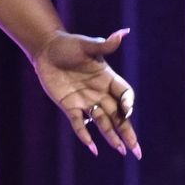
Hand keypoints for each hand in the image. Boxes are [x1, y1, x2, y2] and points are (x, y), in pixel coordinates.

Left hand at [30, 27, 139, 158]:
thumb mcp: (86, 45)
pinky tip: (94, 149)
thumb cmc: (68, 45)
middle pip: (118, 115)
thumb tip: (124, 32)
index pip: (124, 93)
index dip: (127, 102)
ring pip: (103, 123)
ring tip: (122, 151)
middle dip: (128, 132)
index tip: (127, 110)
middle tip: (137, 150)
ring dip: (112, 137)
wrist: (46, 50)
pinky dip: (86, 136)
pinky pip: (80, 124)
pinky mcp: (70, 106)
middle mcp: (100, 92)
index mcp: (108, 78)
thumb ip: (105, 44)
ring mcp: (86, 101)